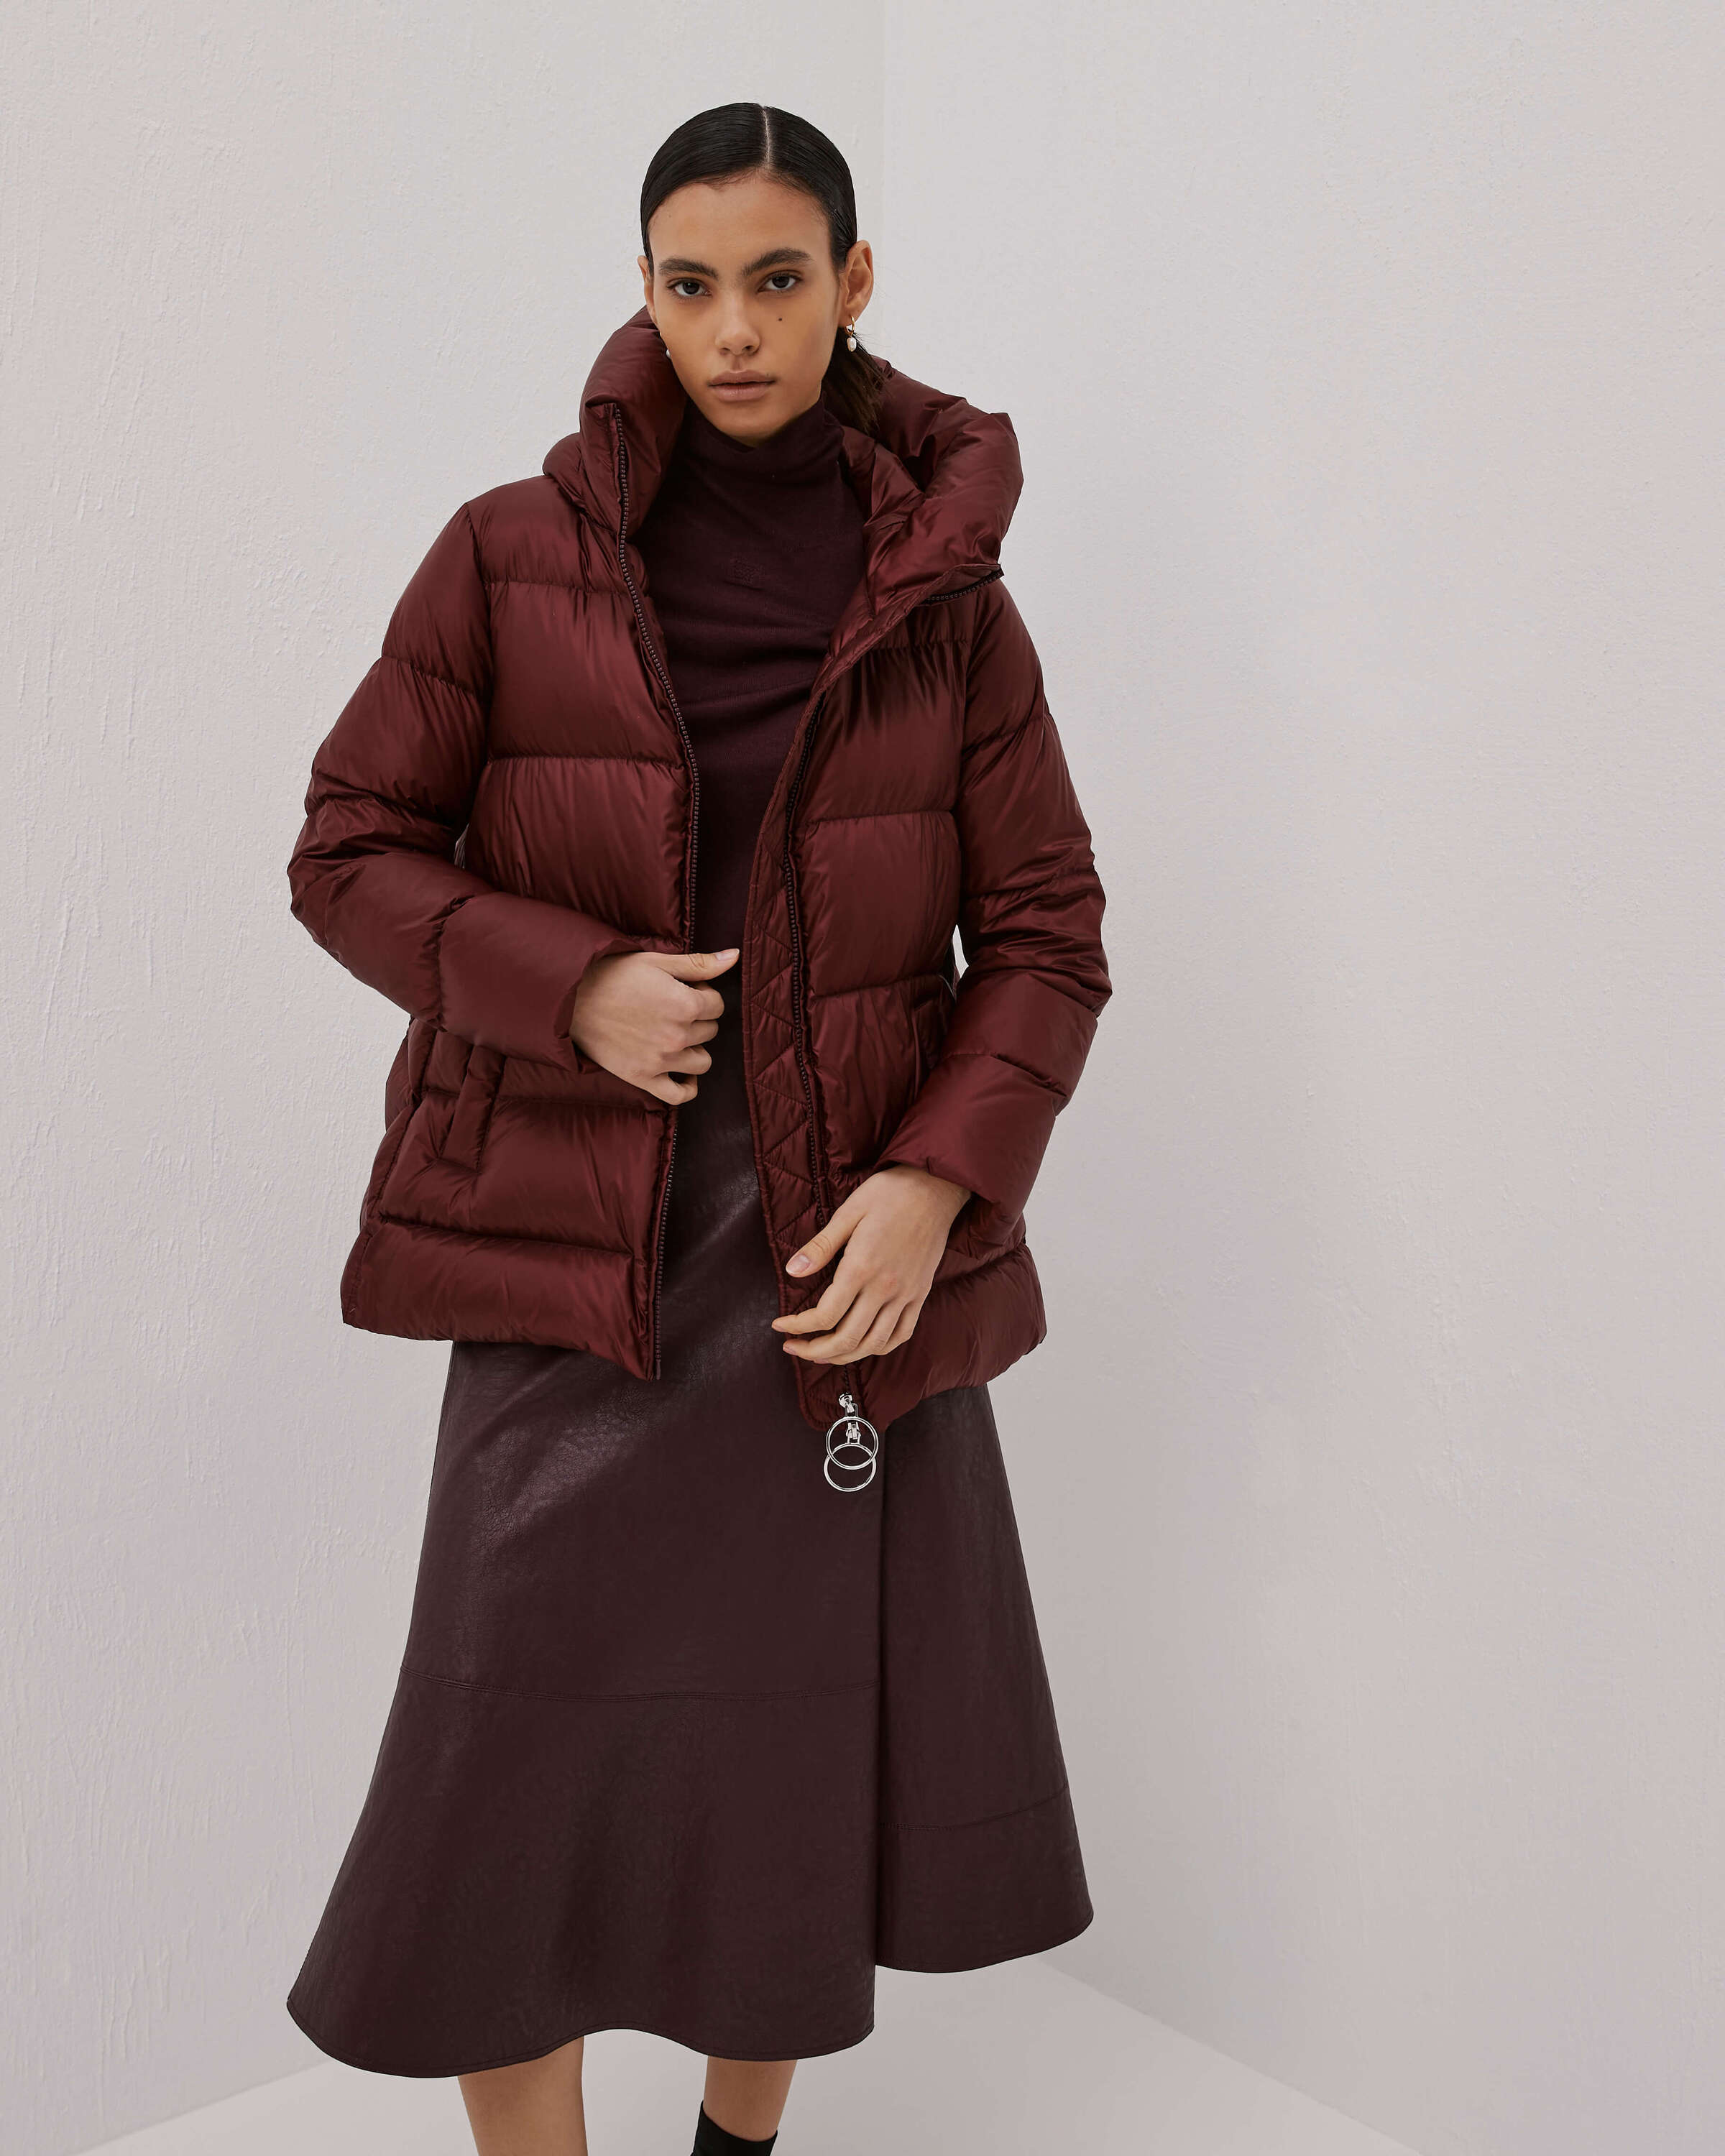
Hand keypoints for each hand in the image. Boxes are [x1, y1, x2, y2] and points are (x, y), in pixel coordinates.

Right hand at [570, 946, 736, 1104]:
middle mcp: (677, 1035)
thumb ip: (700, 964)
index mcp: (685, 1004)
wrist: (571, 998)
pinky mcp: (643, 1078)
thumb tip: (734, 956)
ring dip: (694, 1048)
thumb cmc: (613, 974)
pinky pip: (679, 1095)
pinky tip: (682, 1072)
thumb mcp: (657, 961)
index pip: (717, 1005)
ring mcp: (661, 1061)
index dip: (703, 994)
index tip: (684, 989)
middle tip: (672, 1008)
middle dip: (698, 1018)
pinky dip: (687, 1086)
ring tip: (674, 1035)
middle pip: (710, 1031)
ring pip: (702, 1062)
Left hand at [772, 1165, 971, 1362]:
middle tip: (794, 1347)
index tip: (780, 1325)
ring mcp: (907, 1294)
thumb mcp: (847, 1213)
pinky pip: (901, 1334)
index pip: (825, 1315)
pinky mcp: (920, 1294)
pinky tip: (861, 1345)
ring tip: (821, 1353)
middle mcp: (885, 1288)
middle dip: (814, 1350)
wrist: (936, 1188)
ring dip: (843, 1356)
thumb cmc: (888, 1194)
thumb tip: (792, 1272)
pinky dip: (878, 1347)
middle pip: (847, 1339)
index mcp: (862, 1267)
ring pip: (873, 1344)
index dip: (798, 1326)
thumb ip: (820, 1247)